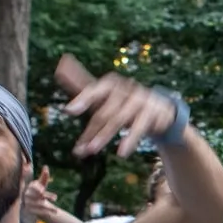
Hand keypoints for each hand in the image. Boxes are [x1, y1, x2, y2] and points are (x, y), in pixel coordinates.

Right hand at [23, 165, 57, 218]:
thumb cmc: (37, 189)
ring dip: (49, 207)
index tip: (42, 190)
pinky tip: (54, 212)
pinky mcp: (31, 210)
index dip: (37, 189)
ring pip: (40, 205)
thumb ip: (44, 176)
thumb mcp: (41, 183)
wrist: (29, 200)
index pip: (33, 188)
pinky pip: (39, 212)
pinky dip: (46, 212)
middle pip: (38, 197)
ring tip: (56, 209)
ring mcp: (29, 203)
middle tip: (55, 197)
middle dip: (47, 196)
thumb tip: (46, 166)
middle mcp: (28, 195)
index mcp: (31, 187)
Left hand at [56, 54, 183, 158]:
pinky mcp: (156, 112)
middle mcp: (128, 89)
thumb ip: (84, 87)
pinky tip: (121, 153)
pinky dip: (130, 140)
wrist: (161, 110)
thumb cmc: (125, 104)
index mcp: (112, 84)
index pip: (95, 90)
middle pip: (105, 111)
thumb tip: (60, 69)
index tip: (68, 111)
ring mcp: (143, 100)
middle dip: (91, 131)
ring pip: (120, 119)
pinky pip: (140, 127)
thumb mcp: (105, 97)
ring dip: (105, 136)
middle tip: (80, 150)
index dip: (82, 99)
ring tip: (92, 151)